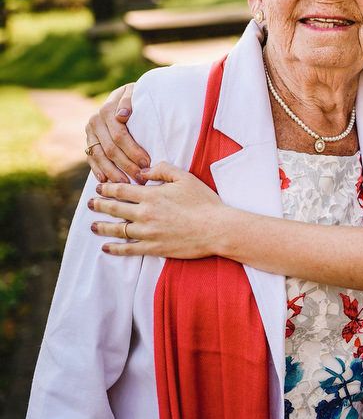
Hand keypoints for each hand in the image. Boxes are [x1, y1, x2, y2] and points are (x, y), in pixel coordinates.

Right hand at [85, 83, 148, 183]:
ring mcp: (90, 133)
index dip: (133, 150)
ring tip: (126, 184)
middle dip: (126, 165)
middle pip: (110, 149)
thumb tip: (122, 115)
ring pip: (99, 157)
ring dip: (112, 172)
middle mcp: (94, 122)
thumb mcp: (136, 92)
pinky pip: (91, 159)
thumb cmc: (136, 96)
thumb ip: (129, 100)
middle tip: (140, 178)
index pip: (120, 135)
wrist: (123, 96)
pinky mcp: (89, 142)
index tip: (147, 163)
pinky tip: (106, 181)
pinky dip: (98, 171)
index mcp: (107, 110)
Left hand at [88, 162, 224, 257]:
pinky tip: (107, 248)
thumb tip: (145, 171)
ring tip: (93, 226)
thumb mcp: (186, 178)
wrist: (216, 228)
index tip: (99, 187)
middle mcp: (145, 214)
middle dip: (100, 205)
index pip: (121, 190)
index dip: (107, 188)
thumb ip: (164, 169)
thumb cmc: (204, 201)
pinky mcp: (154, 248)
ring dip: (103, 227)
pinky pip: (129, 249)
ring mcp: (148, 233)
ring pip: (118, 229)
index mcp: (152, 195)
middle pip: (115, 209)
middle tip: (90, 203)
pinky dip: (115, 249)